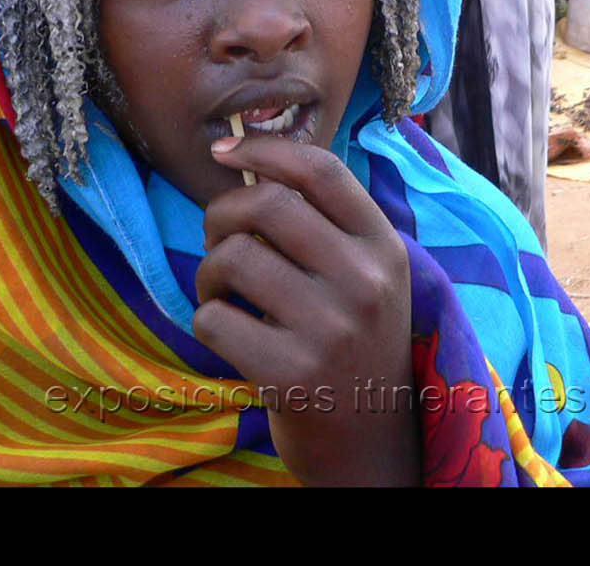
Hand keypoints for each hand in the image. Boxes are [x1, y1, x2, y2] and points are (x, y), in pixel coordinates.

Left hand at [197, 135, 419, 485]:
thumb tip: (244, 158)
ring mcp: (329, 329)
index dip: (264, 148)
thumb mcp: (365, 276)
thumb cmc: (352, 343)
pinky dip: (206, 321)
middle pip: (269, 205)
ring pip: (233, 258)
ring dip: (209, 272)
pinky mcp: (290, 373)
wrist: (370, 440)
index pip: (322, 171)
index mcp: (383, 248)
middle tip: (220, 240)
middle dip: (223, 213)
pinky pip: (213, 318)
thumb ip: (324, 223)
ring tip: (223, 292)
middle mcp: (364, 282)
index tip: (224, 150)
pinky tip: (231, 335)